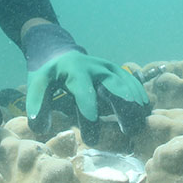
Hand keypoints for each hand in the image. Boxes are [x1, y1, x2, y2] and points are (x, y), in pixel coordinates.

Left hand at [23, 24, 150, 143]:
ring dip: (135, 104)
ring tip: (140, 125)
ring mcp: (109, 68)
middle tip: (128, 130)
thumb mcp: (36, 84)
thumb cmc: (49, 73)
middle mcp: (95, 66)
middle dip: (122, 107)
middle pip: (113, 84)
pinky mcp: (117, 72)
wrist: (59, 52)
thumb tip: (40, 127)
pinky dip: (140, 95)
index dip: (88, 105)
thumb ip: (37, 104)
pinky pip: (132, 82)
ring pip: (126, 84)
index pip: (83, 87)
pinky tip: (145, 111)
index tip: (92, 125)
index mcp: (74, 69)